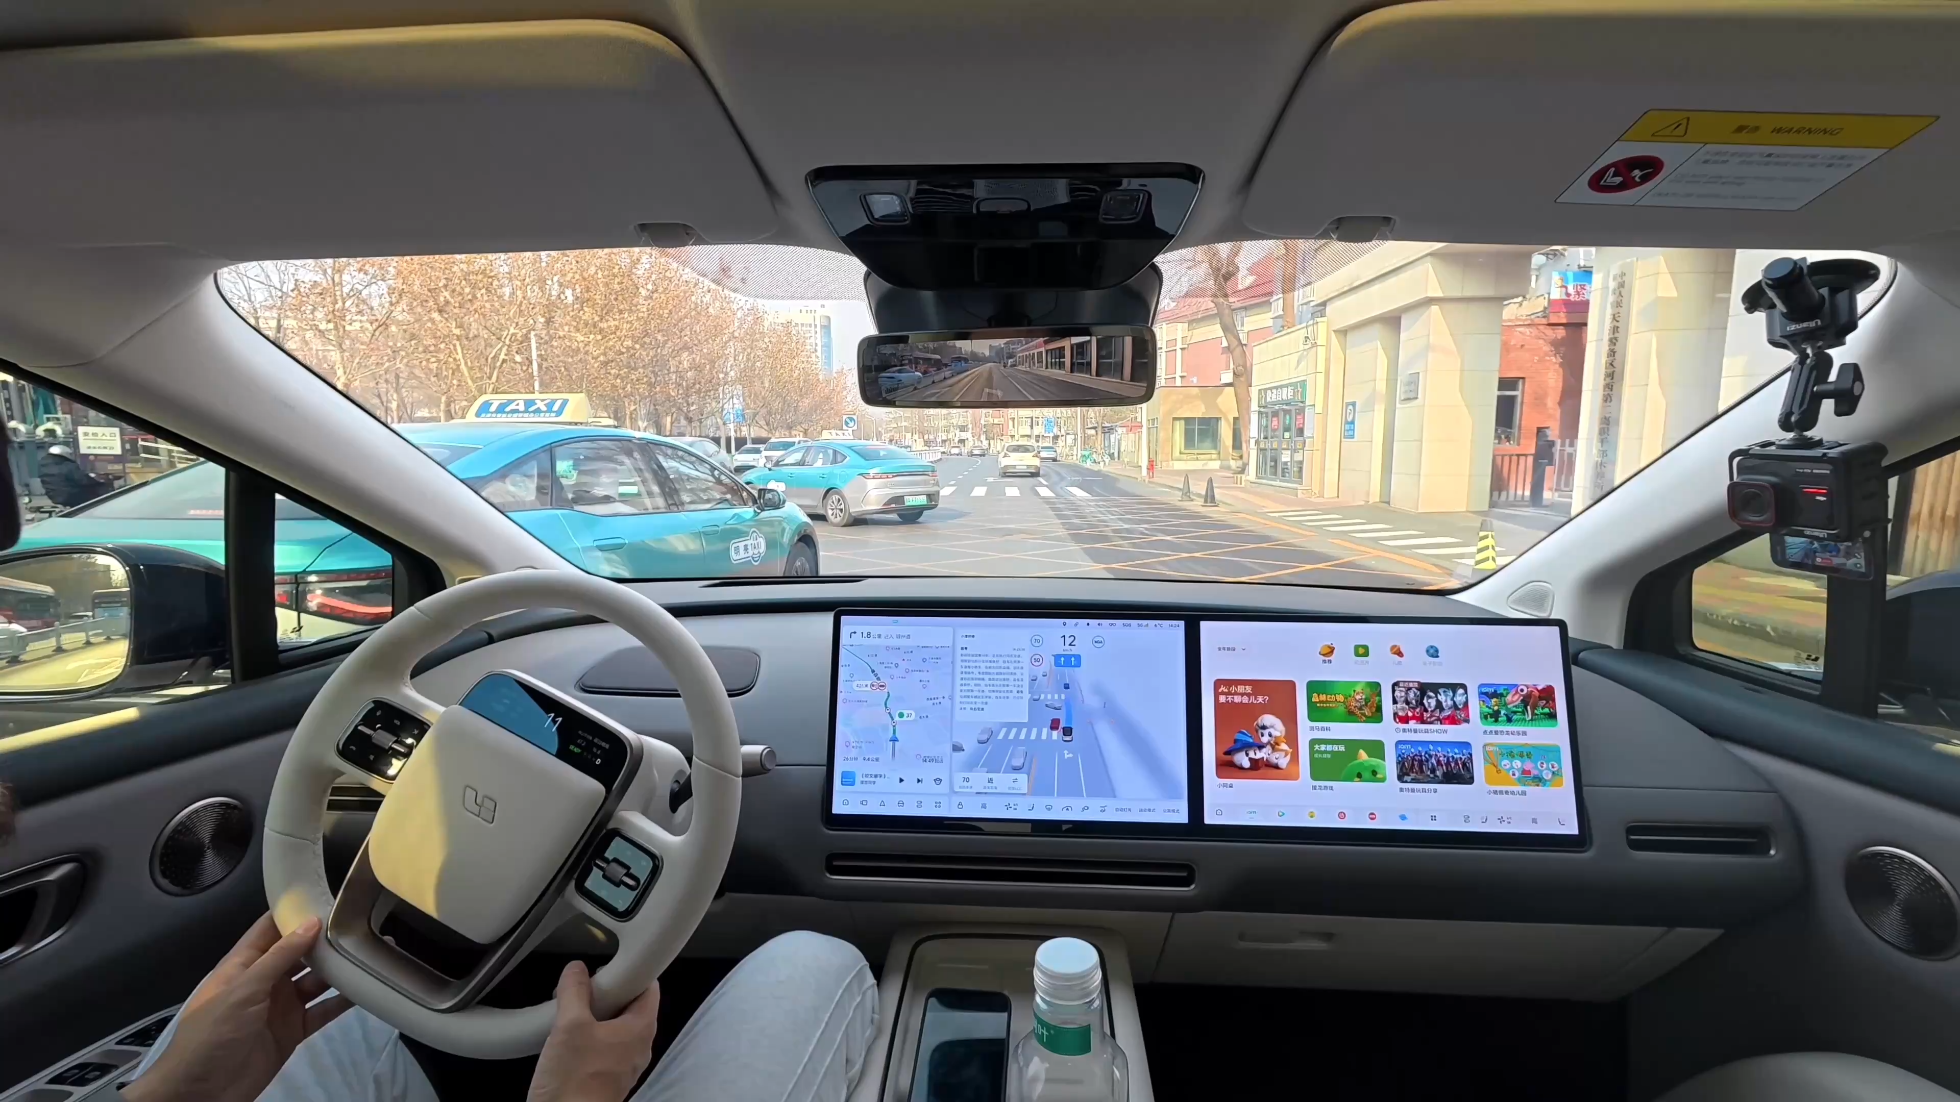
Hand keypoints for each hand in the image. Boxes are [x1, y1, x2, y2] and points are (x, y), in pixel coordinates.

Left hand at [125, 913, 350, 1101]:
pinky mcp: (294, 1031)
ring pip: (316, 980)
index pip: (270, 929)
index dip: (294, 911)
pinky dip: (343, 1001)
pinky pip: (323, 1011)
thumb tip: (312, 921)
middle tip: (361, 920)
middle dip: (325, 938)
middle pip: (299, 953)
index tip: (327, 891)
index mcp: (244, 965)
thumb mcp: (243, 990)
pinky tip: (367, 988)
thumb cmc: (212, 1033)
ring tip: (371, 950)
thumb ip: (279, 957)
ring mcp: (281, 1007)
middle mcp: (265, 981)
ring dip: (339, 969)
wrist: (201, 1091)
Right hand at [527, 961, 660, 1101]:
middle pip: (629, 1006)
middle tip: (582, 987)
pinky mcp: (606, 1078)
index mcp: (641, 1028)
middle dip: (606, 993)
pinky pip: (602, 1047)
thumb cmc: (574, 1078)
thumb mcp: (570, 1025)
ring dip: (593, 1015)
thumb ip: (574, 991)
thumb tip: (577, 968)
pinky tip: (566, 1037)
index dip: (631, 970)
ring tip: (569, 1010)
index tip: (608, 965)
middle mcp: (639, 1046)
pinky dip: (587, 1037)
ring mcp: (624, 1064)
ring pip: (614, 1027)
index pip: (649, 987)